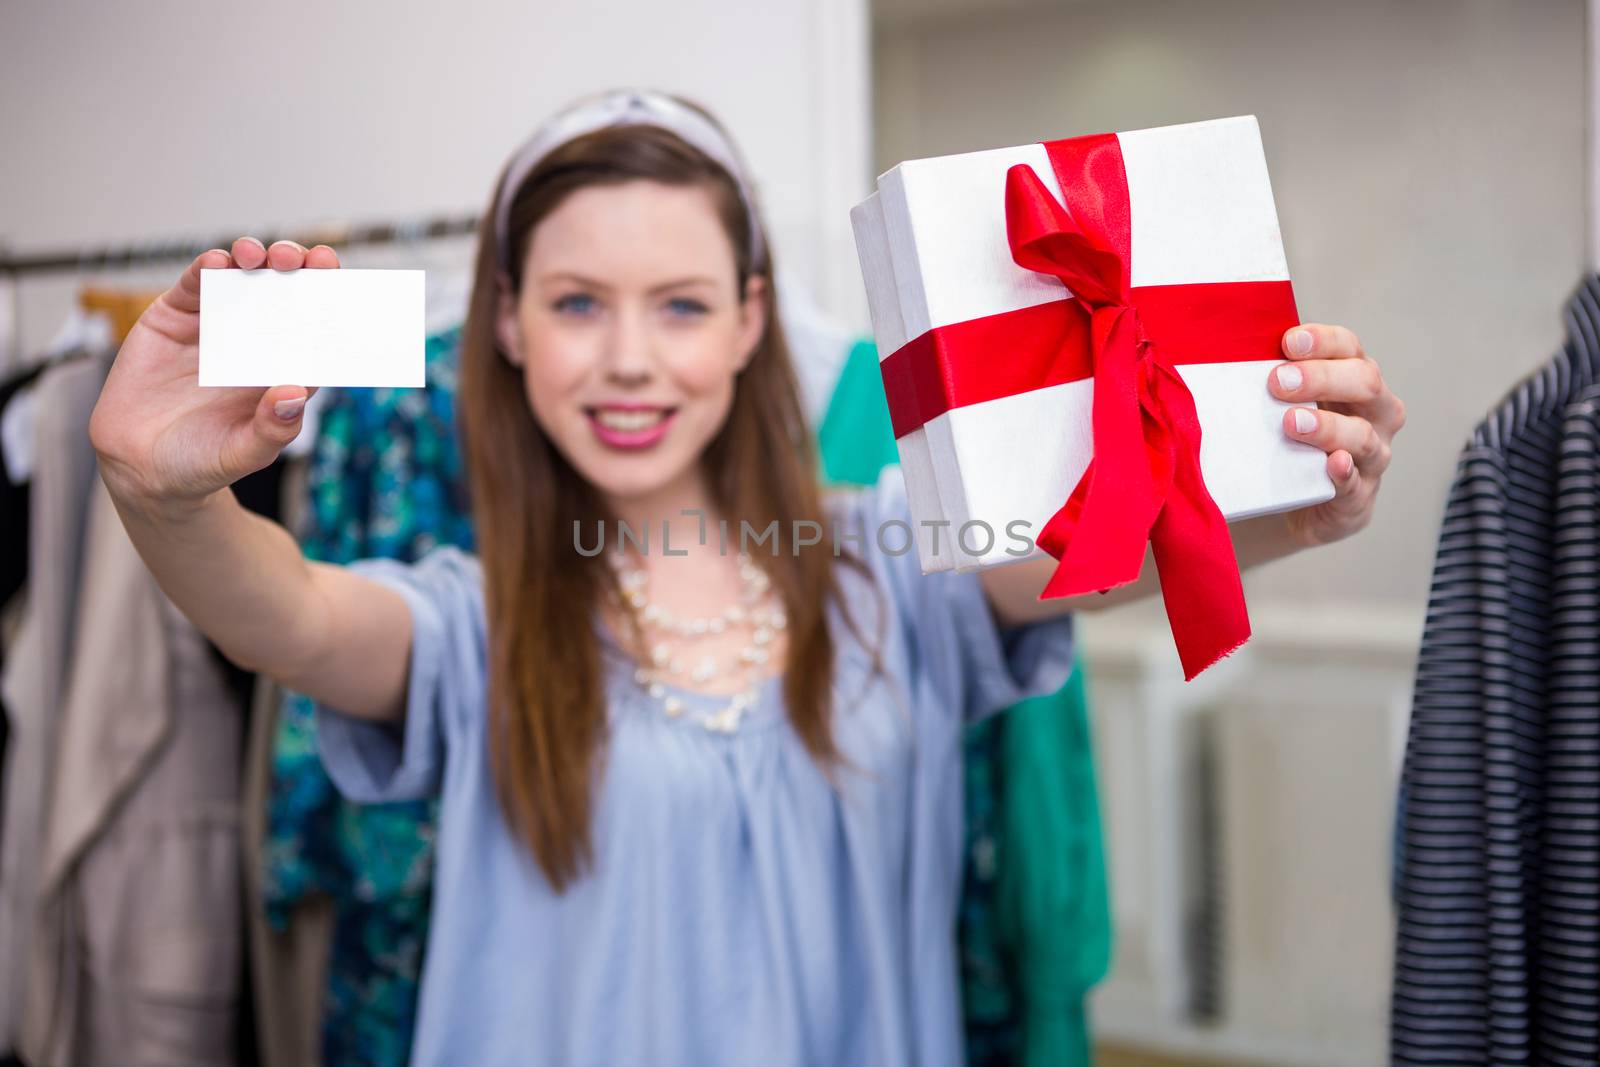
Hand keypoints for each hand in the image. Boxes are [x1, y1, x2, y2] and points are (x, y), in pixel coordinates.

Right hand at [89, 237, 337, 506]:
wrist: (140, 466)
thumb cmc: (202, 462)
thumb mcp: (243, 453)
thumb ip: (273, 428)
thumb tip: (297, 393)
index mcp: (283, 370)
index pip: (316, 332)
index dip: (331, 307)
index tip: (344, 289)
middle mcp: (255, 342)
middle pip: (287, 294)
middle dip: (302, 271)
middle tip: (312, 260)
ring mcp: (216, 325)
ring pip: (244, 279)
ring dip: (258, 259)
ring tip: (266, 256)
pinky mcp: (175, 317)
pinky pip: (194, 285)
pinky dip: (207, 268)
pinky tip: (218, 263)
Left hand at [1267, 322, 1405, 547]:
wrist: (1296, 500)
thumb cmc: (1290, 438)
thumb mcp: (1284, 403)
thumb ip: (1272, 380)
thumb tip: (1229, 352)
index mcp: (1355, 378)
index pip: (1349, 348)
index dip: (1323, 341)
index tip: (1289, 342)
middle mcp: (1375, 412)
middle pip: (1365, 383)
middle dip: (1321, 378)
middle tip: (1279, 382)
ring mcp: (1372, 454)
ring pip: (1363, 434)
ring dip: (1327, 426)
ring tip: (1292, 422)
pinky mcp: (1359, 494)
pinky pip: (1355, 483)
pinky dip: (1344, 473)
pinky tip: (1333, 463)